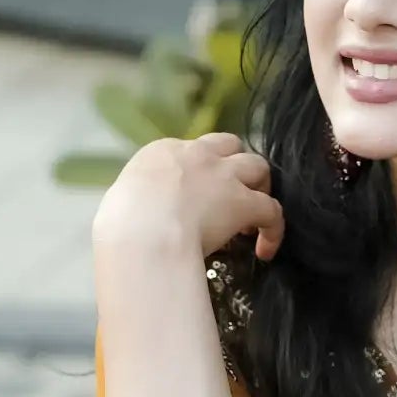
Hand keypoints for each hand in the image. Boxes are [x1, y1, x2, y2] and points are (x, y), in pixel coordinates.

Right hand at [91, 131, 284, 264]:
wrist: (142, 233)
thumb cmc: (123, 225)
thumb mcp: (124, 201)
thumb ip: (140, 200)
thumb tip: (141, 216)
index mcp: (163, 152)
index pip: (193, 150)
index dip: (203, 172)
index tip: (200, 197)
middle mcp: (197, 155)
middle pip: (230, 145)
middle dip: (237, 166)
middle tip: (234, 197)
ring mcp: (223, 175)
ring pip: (258, 166)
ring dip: (260, 186)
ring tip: (255, 216)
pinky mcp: (244, 202)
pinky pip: (272, 210)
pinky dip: (274, 229)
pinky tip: (266, 250)